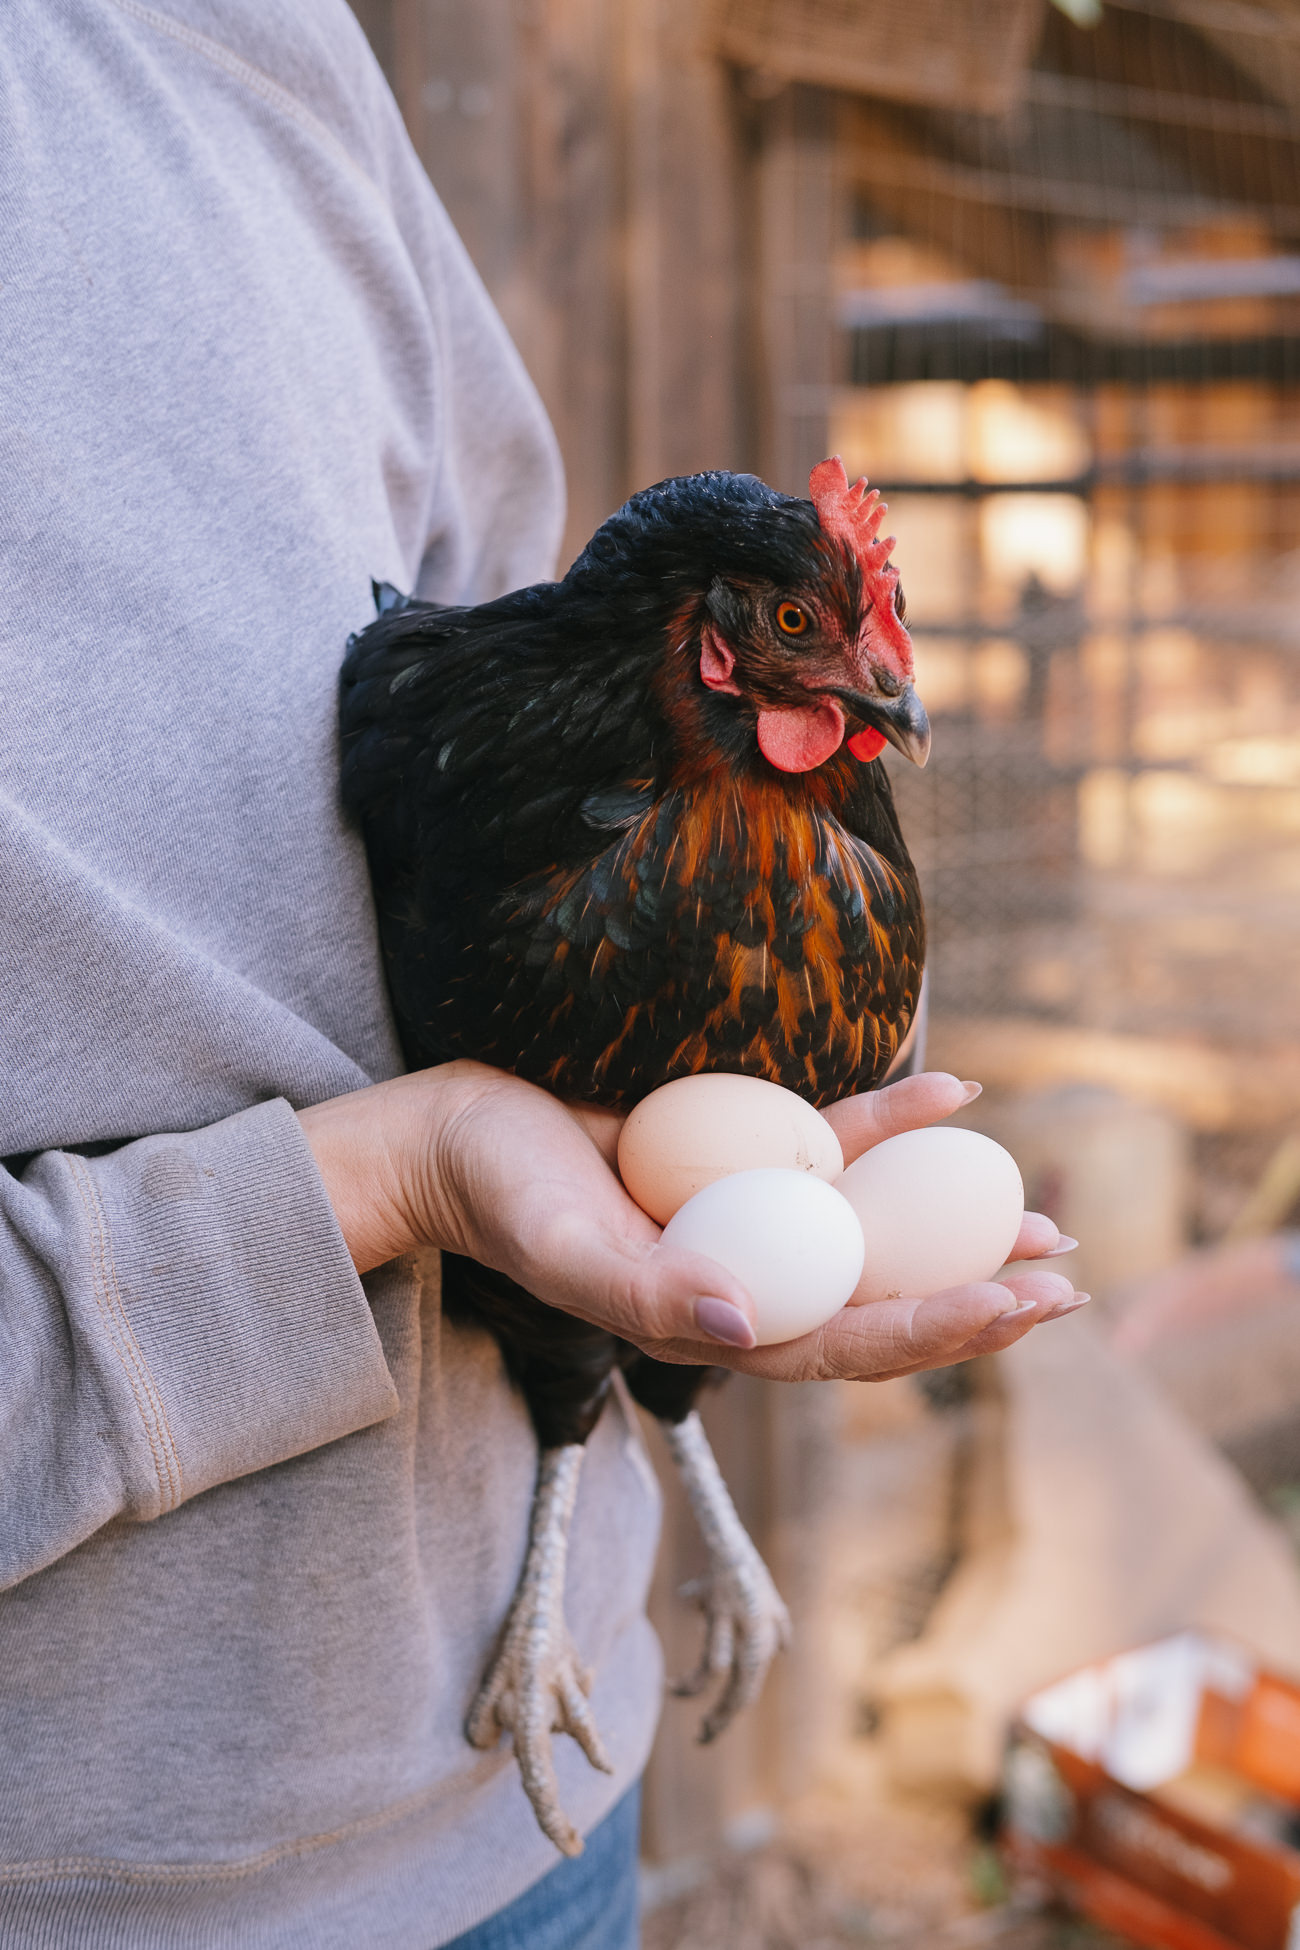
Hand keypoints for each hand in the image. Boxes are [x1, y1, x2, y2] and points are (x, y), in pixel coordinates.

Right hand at [297, 1063, 1084, 1382]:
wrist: (457, 1137)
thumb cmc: (504, 1203)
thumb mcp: (569, 1251)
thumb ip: (654, 1294)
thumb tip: (753, 1324)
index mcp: (720, 1325)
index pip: (850, 1343)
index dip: (940, 1329)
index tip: (1019, 1306)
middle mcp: (750, 1279)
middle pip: (883, 1295)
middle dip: (976, 1292)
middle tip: (1064, 1277)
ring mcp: (750, 1219)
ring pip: (875, 1228)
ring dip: (958, 1221)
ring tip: (1039, 1213)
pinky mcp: (738, 1158)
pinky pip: (831, 1143)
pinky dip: (892, 1120)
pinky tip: (954, 1088)